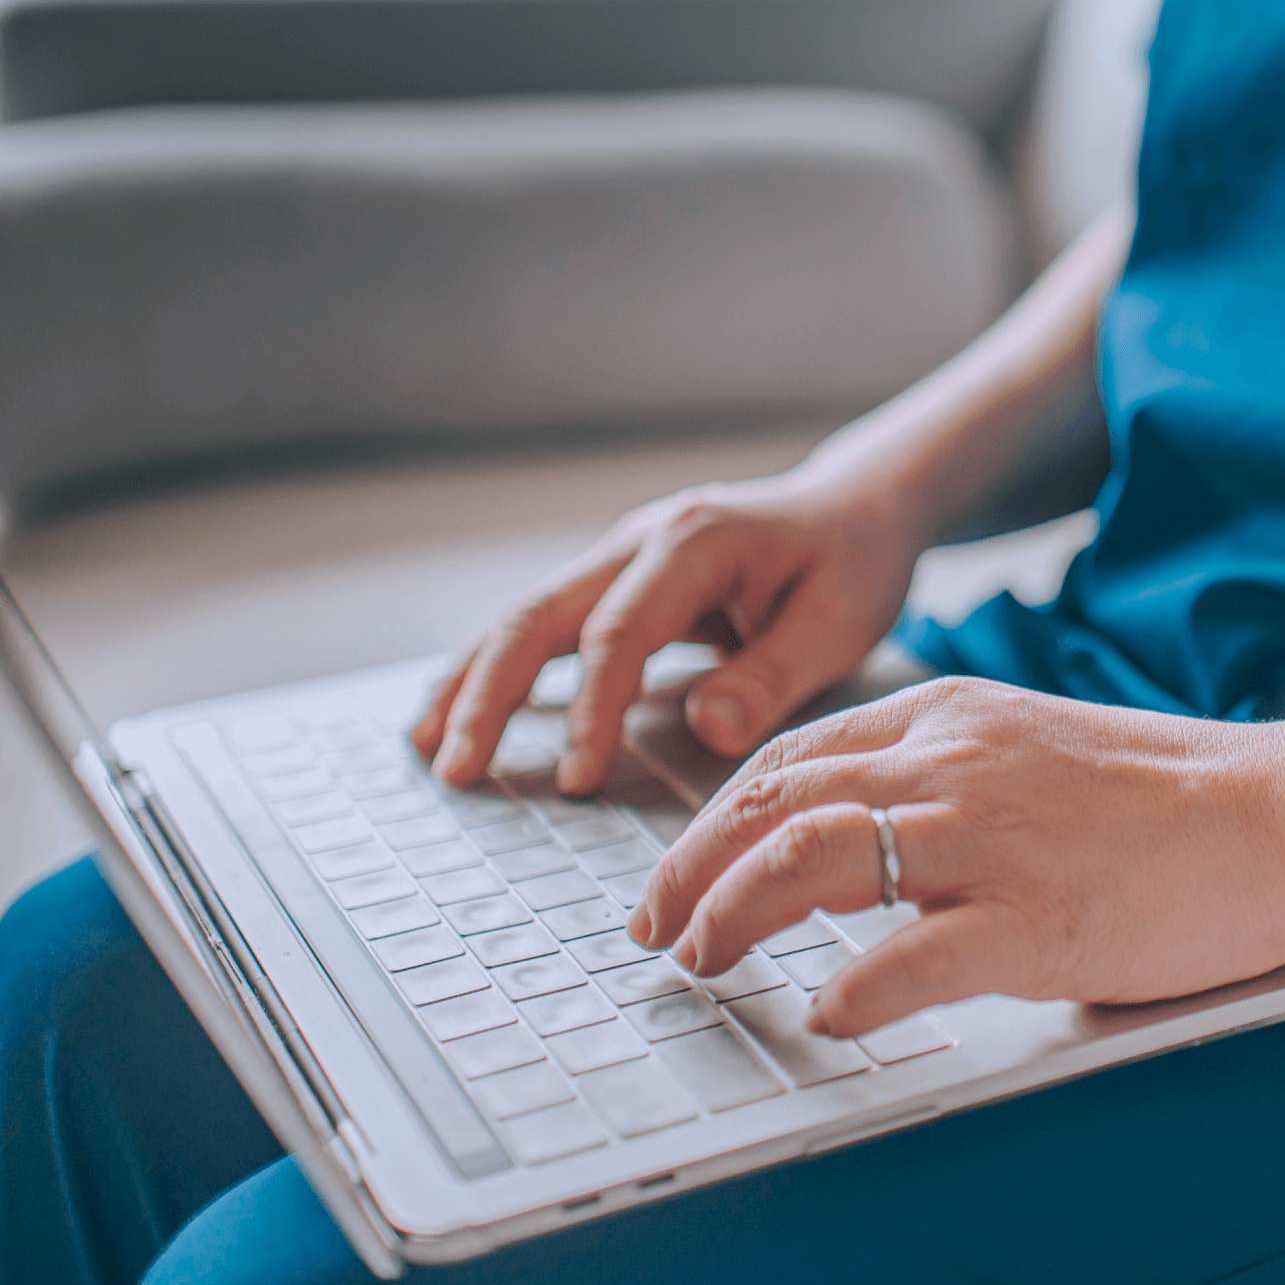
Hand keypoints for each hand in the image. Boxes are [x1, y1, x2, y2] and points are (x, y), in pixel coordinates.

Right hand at [413, 469, 929, 793]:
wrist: (855, 505)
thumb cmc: (853, 563)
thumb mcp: (841, 621)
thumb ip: (773, 674)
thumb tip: (707, 728)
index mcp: (696, 543)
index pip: (620, 631)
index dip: (591, 708)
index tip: (576, 779)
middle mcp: (642, 539)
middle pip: (540, 613)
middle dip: (490, 693)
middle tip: (456, 770)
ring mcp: (621, 554)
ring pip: (525, 614)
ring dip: (472, 679)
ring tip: (428, 748)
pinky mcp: (617, 579)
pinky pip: (544, 624)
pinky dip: (496, 667)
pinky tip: (458, 711)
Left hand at [626, 676, 1284, 1038]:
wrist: (1281, 813)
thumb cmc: (1169, 794)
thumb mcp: (1031, 748)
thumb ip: (942, 776)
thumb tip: (851, 834)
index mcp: (950, 716)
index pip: (790, 755)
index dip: (714, 817)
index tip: (681, 869)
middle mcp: (953, 762)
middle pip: (773, 801)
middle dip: (691, 868)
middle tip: (656, 928)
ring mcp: (991, 837)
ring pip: (810, 858)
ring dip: (733, 914)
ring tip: (703, 962)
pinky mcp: (1036, 918)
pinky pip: (910, 958)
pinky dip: (849, 993)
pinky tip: (823, 1017)